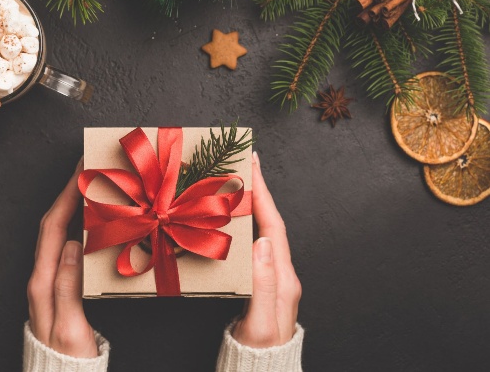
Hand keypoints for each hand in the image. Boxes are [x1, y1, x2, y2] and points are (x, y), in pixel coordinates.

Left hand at [27, 159, 97, 357]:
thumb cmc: (67, 359)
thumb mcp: (69, 326)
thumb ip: (68, 287)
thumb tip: (74, 245)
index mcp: (42, 282)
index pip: (53, 228)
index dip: (66, 196)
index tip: (80, 172)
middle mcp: (41, 276)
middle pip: (52, 224)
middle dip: (67, 192)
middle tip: (86, 169)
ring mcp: (47, 279)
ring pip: (58, 233)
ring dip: (71, 206)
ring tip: (89, 187)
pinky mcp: (56, 284)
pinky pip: (65, 245)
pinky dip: (76, 226)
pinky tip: (90, 221)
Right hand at [232, 151, 301, 347]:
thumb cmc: (260, 351)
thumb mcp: (261, 320)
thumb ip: (264, 283)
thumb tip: (263, 241)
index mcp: (284, 277)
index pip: (274, 226)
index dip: (264, 194)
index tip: (254, 164)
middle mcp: (282, 273)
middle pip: (270, 223)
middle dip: (258, 192)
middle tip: (243, 166)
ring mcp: (273, 277)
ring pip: (261, 232)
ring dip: (251, 207)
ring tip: (236, 185)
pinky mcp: (262, 283)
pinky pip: (253, 245)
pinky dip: (244, 227)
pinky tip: (231, 222)